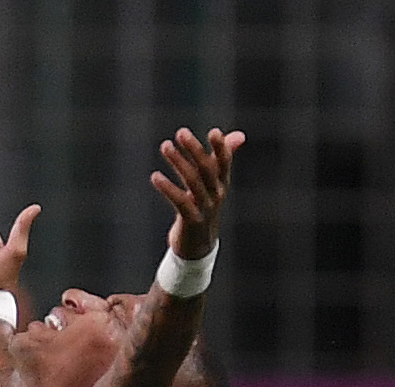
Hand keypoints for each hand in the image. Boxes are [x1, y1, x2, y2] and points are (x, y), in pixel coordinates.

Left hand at [151, 127, 243, 258]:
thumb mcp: (213, 185)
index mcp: (222, 184)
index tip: (214, 132)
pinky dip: (167, 188)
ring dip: (178, 162)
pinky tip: (155, 176)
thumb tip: (239, 135)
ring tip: (165, 146)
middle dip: (195, 149)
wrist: (198, 247)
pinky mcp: (192, 220)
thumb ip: (221, 159)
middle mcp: (216, 195)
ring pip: (192, 182)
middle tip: (181, 132)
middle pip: (207, 169)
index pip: (224, 163)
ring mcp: (205, 208)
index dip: (221, 148)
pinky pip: (180, 201)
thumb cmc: (203, 209)